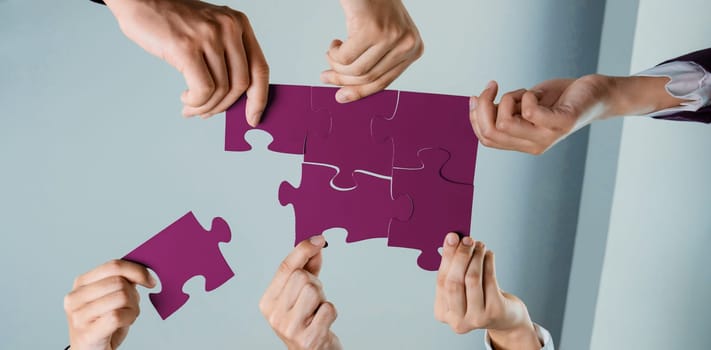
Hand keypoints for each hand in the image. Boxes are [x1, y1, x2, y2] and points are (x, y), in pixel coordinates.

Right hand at [64, 260, 155, 349]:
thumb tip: (143, 270)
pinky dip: (129, 318)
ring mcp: (78, 316)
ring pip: (121, 297)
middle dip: (134, 294)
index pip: (113, 266)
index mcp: (81, 284)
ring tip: (127, 316)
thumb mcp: (112, 298)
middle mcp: (75, 298)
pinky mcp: (86, 334)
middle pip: (119, 281)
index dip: (137, 270)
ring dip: (133, 308)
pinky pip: (117, 316)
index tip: (150, 280)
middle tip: (133, 306)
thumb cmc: (104, 325)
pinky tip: (125, 323)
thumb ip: (122, 281)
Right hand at [104, 0, 268, 124]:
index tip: (253, 118)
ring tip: (191, 107)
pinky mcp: (187, 47)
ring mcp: (209, 36)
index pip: (260, 69)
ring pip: (221, 90)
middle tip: (206, 113)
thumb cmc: (172, 21)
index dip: (259, 98)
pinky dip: (196, 102)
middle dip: (224, 106)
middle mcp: (229, 27)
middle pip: (241, 84)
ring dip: (205, 107)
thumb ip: (226, 58)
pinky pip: (203, 89)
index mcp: (239, 24)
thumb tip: (233, 100)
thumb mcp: (209, 32)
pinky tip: (186, 98)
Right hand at [259, 236, 341, 349]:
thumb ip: (307, 268)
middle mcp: (274, 315)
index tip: (319, 239)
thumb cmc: (307, 321)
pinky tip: (323, 323)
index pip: (285, 268)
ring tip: (316, 312)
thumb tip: (316, 244)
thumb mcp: (302, 293)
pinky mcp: (308, 339)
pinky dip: (331, 313)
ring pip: (314, 290)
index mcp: (268, 302)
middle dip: (315, 284)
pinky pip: (328, 309)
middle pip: (302, 277)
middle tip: (314, 300)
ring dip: (322, 299)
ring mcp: (289, 328)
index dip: (303, 250)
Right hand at [320, 0, 423, 102]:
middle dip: (343, 81)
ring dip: (336, 65)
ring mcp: (391, 37)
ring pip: (355, 70)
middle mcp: (407, 44)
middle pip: (369, 78)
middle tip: (325, 77)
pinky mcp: (372, 30)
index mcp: (414, 49)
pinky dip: (334, 53)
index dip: (360, 92)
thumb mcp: (385, 35)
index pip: (385, 81)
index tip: (341, 96)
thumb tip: (356, 89)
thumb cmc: (374, 4)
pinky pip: (345, 57)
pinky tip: (335, 43)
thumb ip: (379, 60)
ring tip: (332, 53)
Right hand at [434, 233, 540, 349]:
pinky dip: (488, 263)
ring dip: (475, 257)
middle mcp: (457, 321)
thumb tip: (452, 240)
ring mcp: (476, 319)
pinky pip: (489, 280)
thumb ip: (454, 269)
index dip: (447, 257)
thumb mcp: (462, 288)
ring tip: (479, 245)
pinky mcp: (494, 312)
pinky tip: (488, 254)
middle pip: (454, 282)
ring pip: (471, 279)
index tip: (452, 237)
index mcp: (442, 313)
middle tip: (467, 239)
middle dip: (460, 256)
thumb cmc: (480, 298)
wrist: (505, 318)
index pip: (441, 281)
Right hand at [470, 74, 685, 154]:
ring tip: (524, 92)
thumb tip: (477, 102)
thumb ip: (505, 110)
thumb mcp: (525, 104)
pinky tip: (537, 93)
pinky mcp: (562, 123)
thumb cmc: (560, 98)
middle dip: (484, 105)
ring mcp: (548, 137)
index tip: (477, 95)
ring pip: (505, 123)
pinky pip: (531, 112)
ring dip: (508, 98)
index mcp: (522, 144)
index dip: (475, 117)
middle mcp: (533, 146)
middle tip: (492, 86)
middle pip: (491, 132)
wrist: (597, 95)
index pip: (486, 138)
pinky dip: (527, 95)